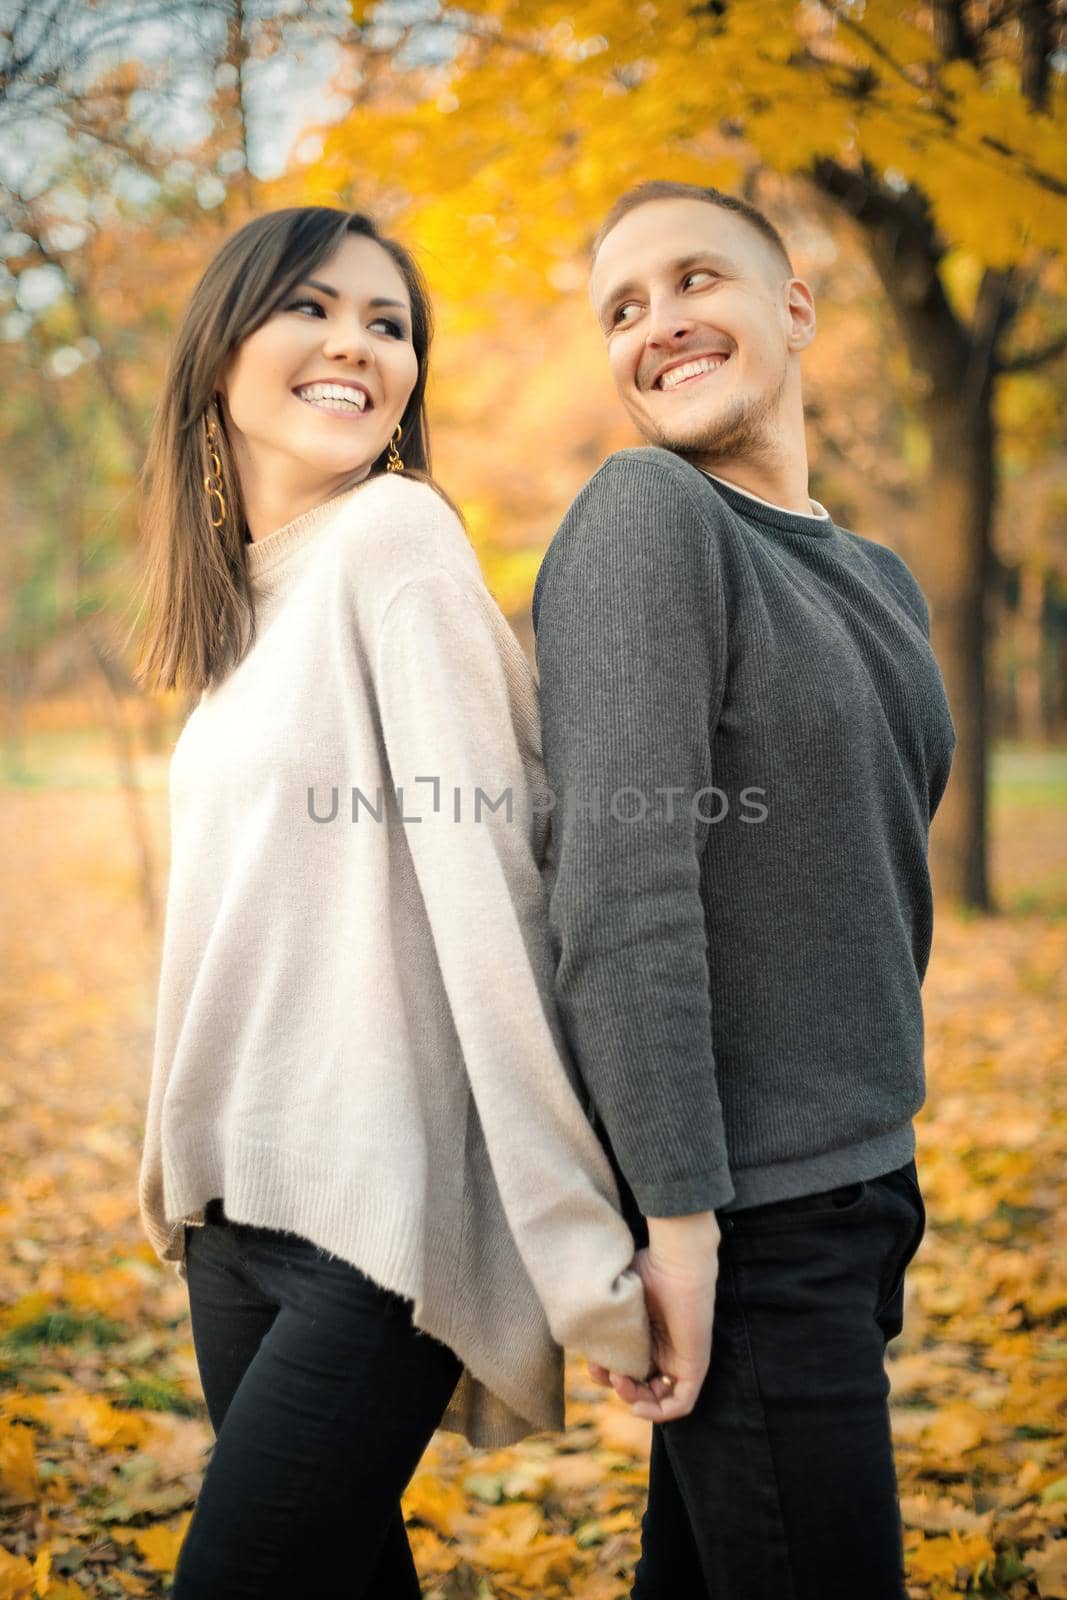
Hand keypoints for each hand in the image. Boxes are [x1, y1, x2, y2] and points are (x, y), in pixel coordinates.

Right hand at [588, 1233, 717, 1421]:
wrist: (675, 1261)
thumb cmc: (648, 1268)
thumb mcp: (618, 1299)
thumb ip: (603, 1318)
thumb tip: (582, 1339)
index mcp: (646, 1332)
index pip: (628, 1366)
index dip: (607, 1372)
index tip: (592, 1363)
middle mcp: (663, 1347)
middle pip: (640, 1384)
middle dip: (618, 1387)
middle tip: (605, 1372)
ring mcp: (679, 1358)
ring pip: (658, 1397)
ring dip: (634, 1399)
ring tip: (620, 1381)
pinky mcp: (694, 1366)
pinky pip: (681, 1402)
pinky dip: (658, 1412)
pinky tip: (637, 1406)